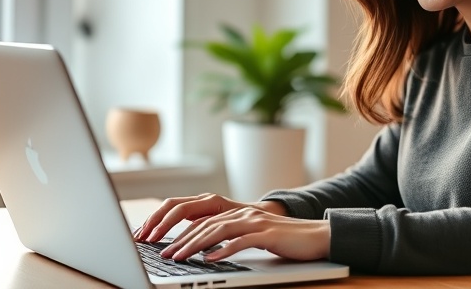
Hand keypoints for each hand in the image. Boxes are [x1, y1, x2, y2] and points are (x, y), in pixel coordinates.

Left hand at [133, 193, 328, 261]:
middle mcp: (241, 212)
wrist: (315, 236)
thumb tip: (203, 248)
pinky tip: (211, 260)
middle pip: (202, 223)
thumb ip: (228, 235)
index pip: (197, 216)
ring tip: (178, 257)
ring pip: (217, 230)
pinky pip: (241, 241)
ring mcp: (254, 221)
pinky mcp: (267, 233)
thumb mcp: (250, 235)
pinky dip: (224, 250)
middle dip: (178, 238)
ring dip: (194, 245)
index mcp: (234, 212)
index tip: (156, 239)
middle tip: (161, 253)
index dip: (174, 226)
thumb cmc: (282, 239)